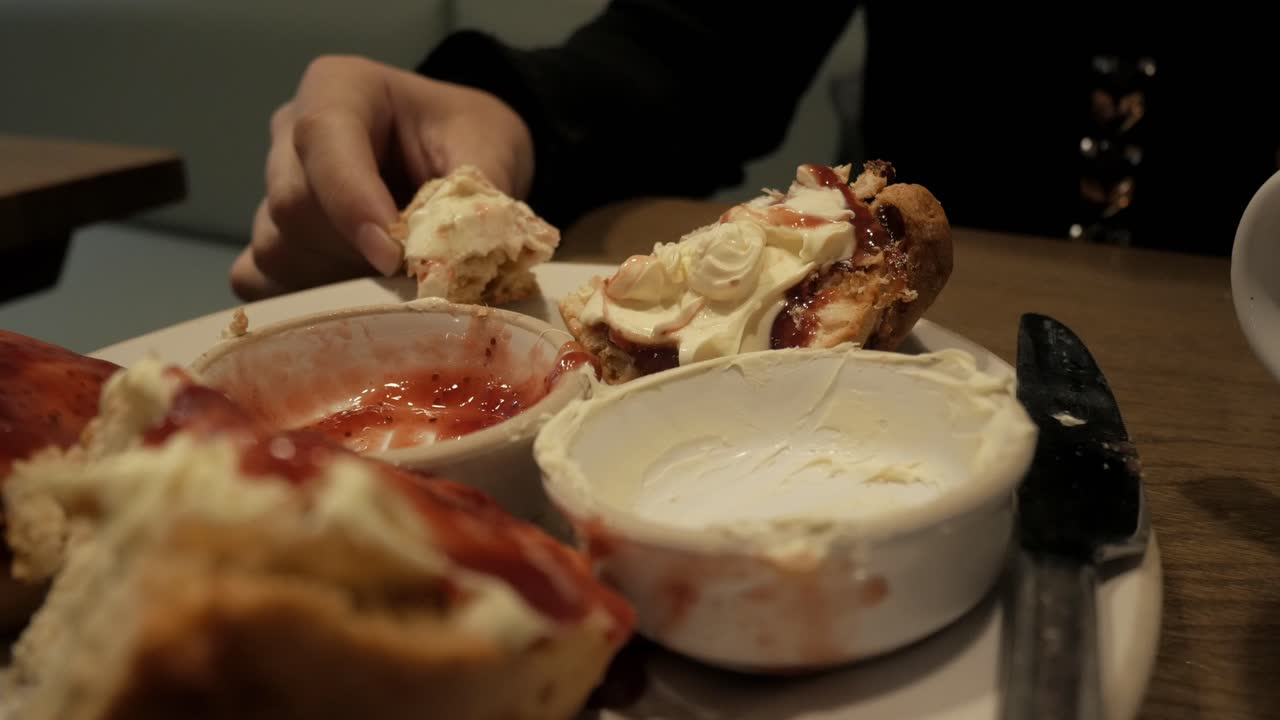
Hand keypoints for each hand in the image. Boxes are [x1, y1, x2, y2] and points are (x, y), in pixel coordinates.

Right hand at [232, 55, 533, 299]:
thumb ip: (475, 192)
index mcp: (338, 89)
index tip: (393, 256)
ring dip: (339, 281)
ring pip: (277, 249)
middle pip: (293, 204)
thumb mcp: (490, 146)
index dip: (351, 201)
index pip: (322, 137)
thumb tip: (460, 256)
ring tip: (398, 281)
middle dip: (354, 251)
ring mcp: (273, 189)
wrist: (458, 155)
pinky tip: (358, 298)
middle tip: (415, 275)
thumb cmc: (466, 138)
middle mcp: (290, 134)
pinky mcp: (272, 239)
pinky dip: (309, 303)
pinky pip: (261, 281)